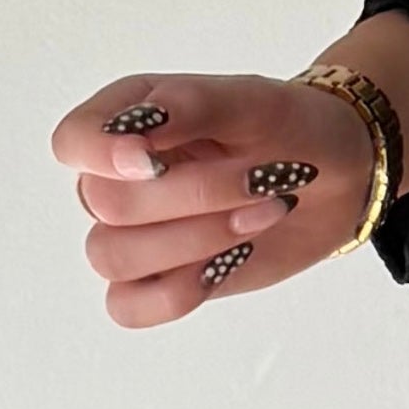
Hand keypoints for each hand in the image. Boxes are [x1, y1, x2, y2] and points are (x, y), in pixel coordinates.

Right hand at [52, 66, 379, 326]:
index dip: (101, 155)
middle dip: (192, 195)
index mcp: (126, 120)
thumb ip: (188, 106)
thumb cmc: (286, 127)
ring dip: (195, 240)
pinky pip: (128, 307)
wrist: (337, 175)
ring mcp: (134, 234)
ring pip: (110, 257)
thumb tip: (134, 131)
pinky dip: (178, 292)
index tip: (155, 160)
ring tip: (263, 214)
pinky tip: (230, 261)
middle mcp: (118, 178)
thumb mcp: (250, 101)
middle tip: (263, 178)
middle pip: (103, 203)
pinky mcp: (159, 281)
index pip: (72, 141)